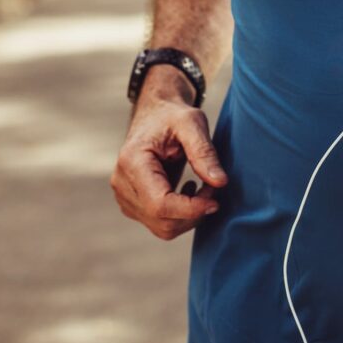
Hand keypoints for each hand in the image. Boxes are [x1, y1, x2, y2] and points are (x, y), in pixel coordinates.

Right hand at [112, 84, 227, 239]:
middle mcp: (122, 183)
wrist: (155, 114)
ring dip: (189, 216)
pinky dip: (181, 215)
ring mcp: (124, 196)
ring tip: (202, 187)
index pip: (160, 205)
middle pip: (161, 221)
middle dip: (194, 212)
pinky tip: (187, 191)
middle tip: (213, 187)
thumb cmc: (173, 115)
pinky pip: (160, 224)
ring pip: (162, 228)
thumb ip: (204, 152)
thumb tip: (220, 182)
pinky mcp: (132, 204)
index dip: (191, 209)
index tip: (215, 200)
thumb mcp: (192, 123)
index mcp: (132, 162)